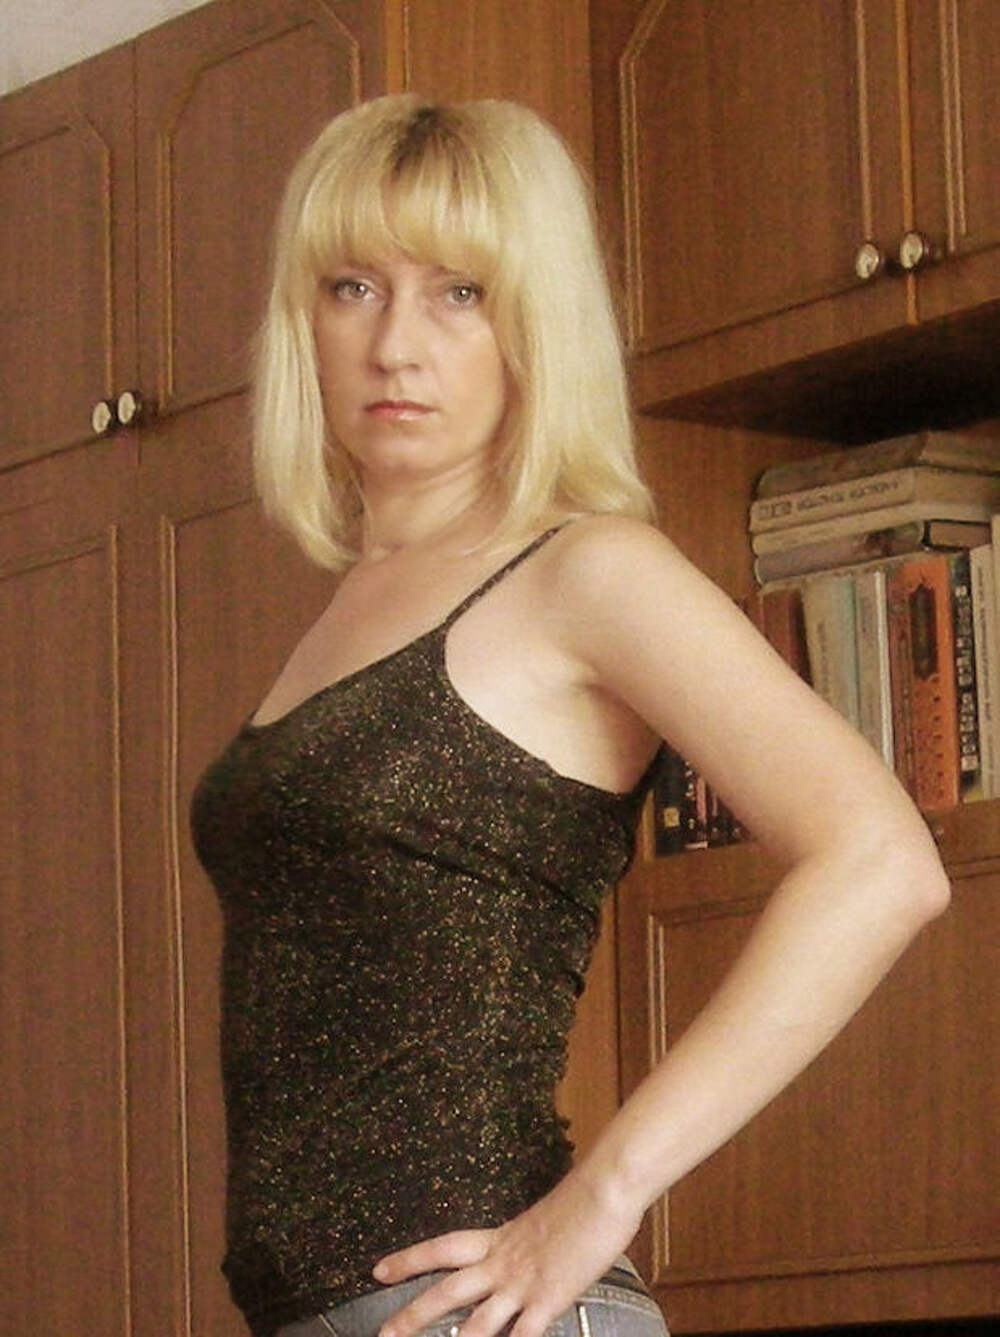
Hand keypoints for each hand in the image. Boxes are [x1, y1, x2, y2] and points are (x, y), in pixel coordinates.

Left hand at [371, 1165, 642, 1336]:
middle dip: (413, 1314)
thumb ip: (528, 1243)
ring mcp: (523, 1284)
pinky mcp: (548, 1300)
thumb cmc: (580, 1200)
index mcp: (499, 1238)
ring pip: (477, 1323)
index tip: (379, 1269)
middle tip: (384, 1332)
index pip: (443, 1247)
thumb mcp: (542, 1221)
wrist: (601, 1192)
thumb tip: (527, 1255)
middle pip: (448, 1290)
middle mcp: (503, 1263)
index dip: (410, 1259)